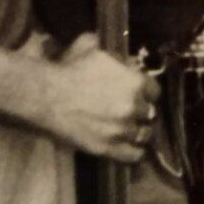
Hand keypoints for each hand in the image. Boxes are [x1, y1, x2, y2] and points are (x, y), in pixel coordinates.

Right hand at [40, 33, 159, 162]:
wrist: (48, 96)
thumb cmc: (70, 68)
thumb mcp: (94, 48)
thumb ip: (114, 54)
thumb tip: (123, 58)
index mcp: (135, 82)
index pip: (155, 90)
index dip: (147, 91)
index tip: (141, 92)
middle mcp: (134, 107)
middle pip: (150, 113)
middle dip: (143, 111)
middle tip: (134, 111)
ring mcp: (123, 130)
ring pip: (144, 135)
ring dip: (140, 131)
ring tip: (133, 130)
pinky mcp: (109, 148)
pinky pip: (133, 155)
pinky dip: (135, 152)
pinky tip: (132, 148)